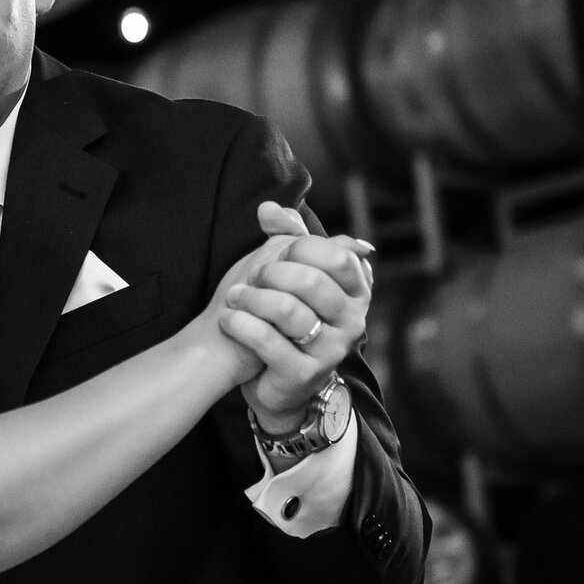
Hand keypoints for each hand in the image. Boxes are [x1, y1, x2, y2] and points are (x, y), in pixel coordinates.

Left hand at [222, 201, 374, 432]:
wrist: (275, 376)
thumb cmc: (288, 316)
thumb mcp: (292, 271)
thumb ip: (286, 236)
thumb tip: (269, 207)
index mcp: (356, 292)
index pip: (338, 256)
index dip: (302, 248)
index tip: (278, 250)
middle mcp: (352, 322)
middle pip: (312, 282)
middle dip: (272, 273)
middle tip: (251, 276)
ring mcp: (331, 351)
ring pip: (287, 311)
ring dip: (252, 299)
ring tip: (234, 297)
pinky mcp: (304, 374)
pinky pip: (268, 341)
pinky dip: (241, 324)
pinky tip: (227, 319)